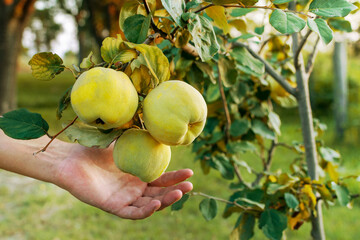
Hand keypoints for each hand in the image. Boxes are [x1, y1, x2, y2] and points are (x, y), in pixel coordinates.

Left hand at [55, 144, 192, 218]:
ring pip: (150, 204)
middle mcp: (133, 189)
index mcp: (137, 175)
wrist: (70, 159)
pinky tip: (156, 204)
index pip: (161, 179)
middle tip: (191, 185)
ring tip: (180, 193)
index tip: (190, 173)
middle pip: (159, 193)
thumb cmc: (93, 149)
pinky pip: (132, 213)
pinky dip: (146, 211)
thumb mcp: (121, 141)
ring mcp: (124, 198)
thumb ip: (138, 137)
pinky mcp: (113, 206)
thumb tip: (157, 125)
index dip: (176, 178)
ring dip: (165, 201)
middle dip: (176, 190)